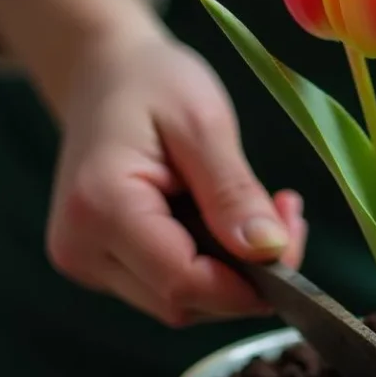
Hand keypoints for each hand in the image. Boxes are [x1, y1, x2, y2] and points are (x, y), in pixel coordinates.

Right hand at [46, 33, 307, 324]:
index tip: (293, 235)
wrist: (102, 73)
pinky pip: (171, 287)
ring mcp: (88, 262)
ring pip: (182, 303)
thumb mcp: (203, 123)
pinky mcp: (103, 267)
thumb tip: (270, 252)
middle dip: (248, 275)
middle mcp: (82, 248)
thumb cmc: (151, 83)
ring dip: (235, 273)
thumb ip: (234, 192)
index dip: (248, 281)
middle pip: (184, 301)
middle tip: (288, 216)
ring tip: (265, 213)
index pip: (184, 281)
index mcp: (100, 208)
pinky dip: (213, 267)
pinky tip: (230, 225)